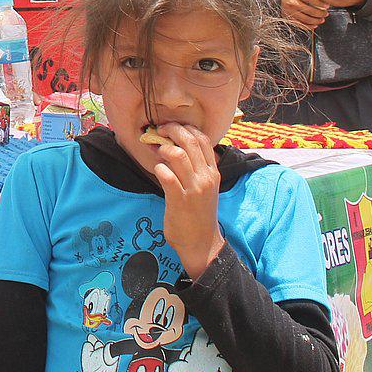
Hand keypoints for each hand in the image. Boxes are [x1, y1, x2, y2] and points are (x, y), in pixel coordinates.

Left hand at [151, 123, 225, 279]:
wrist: (202, 243)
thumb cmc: (200, 213)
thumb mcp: (206, 188)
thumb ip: (198, 169)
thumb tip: (179, 147)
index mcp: (213, 172)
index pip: (203, 139)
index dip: (185, 128)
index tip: (172, 128)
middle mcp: (206, 177)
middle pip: (189, 141)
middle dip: (171, 131)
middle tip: (159, 132)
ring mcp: (194, 188)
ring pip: (177, 154)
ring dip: (163, 149)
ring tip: (157, 152)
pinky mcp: (179, 199)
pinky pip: (166, 174)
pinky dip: (158, 168)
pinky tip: (157, 170)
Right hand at [281, 0, 329, 29]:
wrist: (278, 0)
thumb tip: (323, 3)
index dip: (321, 3)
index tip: (327, 6)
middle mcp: (292, 3)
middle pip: (310, 10)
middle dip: (321, 13)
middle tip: (326, 13)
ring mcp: (290, 12)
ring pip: (307, 19)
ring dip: (317, 21)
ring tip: (322, 19)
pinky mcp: (289, 19)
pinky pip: (301, 25)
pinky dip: (310, 26)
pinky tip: (315, 25)